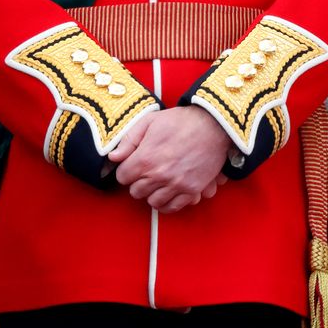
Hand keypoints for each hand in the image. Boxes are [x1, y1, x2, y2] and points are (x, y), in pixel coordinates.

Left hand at [110, 106, 232, 212]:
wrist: (214, 124)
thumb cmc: (181, 120)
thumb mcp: (150, 121)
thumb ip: (129, 140)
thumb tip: (113, 157)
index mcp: (145, 158)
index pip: (122, 177)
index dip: (127, 169)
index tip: (134, 164)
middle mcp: (159, 175)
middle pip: (136, 192)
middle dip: (139, 181)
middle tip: (148, 171)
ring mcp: (176, 184)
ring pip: (152, 202)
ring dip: (153, 192)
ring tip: (159, 181)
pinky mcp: (191, 189)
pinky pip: (172, 207)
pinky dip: (167, 203)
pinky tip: (168, 192)